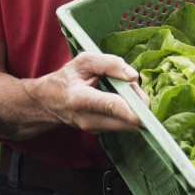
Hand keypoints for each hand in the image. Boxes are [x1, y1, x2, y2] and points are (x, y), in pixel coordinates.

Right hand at [30, 52, 147, 134]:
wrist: (49, 103)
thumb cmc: (67, 79)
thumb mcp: (84, 61)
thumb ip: (109, 63)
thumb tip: (133, 76)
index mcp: (81, 99)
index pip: (110, 106)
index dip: (131, 109)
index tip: (146, 110)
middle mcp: (89, 120)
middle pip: (127, 120)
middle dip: (137, 102)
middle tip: (129, 84)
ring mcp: (96, 130)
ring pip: (130, 123)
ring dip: (133, 106)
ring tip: (119, 89)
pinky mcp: (102, 133)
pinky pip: (124, 124)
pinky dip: (127, 111)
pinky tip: (115, 99)